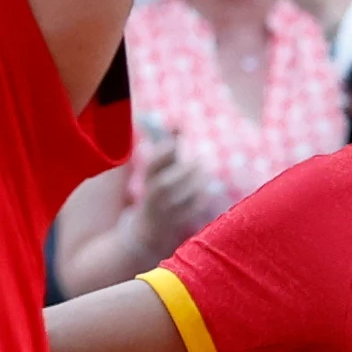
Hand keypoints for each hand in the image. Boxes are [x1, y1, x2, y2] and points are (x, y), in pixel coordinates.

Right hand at [127, 131, 222, 259]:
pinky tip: (205, 191)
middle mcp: (151, 196)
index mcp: (147, 179)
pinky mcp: (174, 224)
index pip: (151, 165)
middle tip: (198, 162)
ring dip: (194, 184)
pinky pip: (189, 212)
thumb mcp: (158, 170)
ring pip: (178, 199)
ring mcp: (162, 212)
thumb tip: (178, 124)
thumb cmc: (158, 188)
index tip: (175, 143)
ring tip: (204, 173)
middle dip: (184, 171)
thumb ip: (167, 147)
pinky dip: (199, 200)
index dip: (163, 152)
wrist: (149, 227)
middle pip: (164, 184)